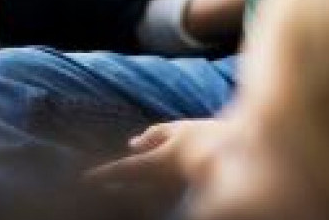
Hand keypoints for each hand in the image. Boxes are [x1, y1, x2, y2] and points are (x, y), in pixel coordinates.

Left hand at [85, 118, 227, 201]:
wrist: (243, 158)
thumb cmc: (210, 137)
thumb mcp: (180, 129)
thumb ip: (154, 135)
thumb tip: (132, 143)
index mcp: (157, 162)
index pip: (123, 170)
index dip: (103, 174)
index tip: (85, 180)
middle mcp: (162, 181)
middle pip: (129, 190)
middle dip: (111, 191)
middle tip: (92, 193)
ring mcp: (173, 191)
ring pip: (143, 198)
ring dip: (128, 197)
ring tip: (114, 197)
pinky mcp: (186, 196)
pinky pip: (160, 199)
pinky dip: (148, 199)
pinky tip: (145, 198)